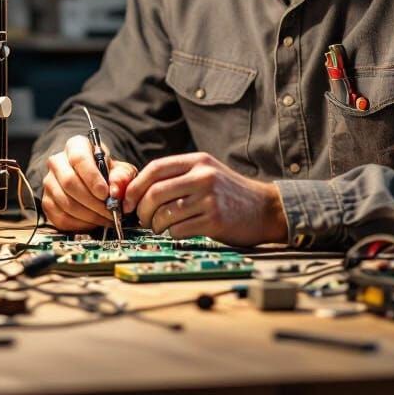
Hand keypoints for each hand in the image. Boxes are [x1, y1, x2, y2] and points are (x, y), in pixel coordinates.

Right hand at [41, 134, 137, 230]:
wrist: (95, 182)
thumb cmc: (108, 173)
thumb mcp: (120, 169)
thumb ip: (121, 177)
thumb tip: (115, 191)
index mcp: (75, 146)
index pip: (78, 159)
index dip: (92, 178)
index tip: (106, 193)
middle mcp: (57, 162)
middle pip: (69, 182)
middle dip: (92, 201)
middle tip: (109, 211)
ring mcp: (49, 182)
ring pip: (65, 202)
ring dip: (88, 215)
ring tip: (105, 218)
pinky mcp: (47, 202)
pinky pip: (60, 218)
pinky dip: (80, 224)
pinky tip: (93, 222)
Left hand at [122, 152, 287, 245]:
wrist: (266, 209)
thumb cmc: (230, 193)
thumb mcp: (207, 173)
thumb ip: (178, 176)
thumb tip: (138, 190)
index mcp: (198, 161)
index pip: (155, 168)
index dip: (135, 186)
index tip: (127, 200)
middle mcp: (203, 176)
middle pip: (155, 192)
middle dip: (141, 209)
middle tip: (142, 219)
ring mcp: (209, 198)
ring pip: (164, 213)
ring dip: (155, 224)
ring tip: (158, 227)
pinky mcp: (214, 220)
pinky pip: (178, 229)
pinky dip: (171, 233)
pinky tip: (176, 232)